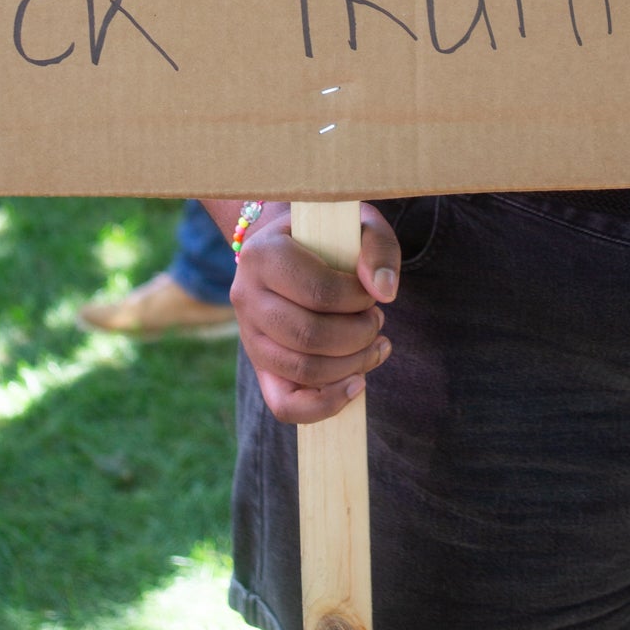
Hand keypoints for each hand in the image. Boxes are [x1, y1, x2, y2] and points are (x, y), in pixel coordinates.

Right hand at [231, 201, 399, 424]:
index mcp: (262, 254)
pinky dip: (326, 405)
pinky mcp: (260, 367)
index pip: (318, 292)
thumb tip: (384, 291)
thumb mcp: (357, 224)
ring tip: (375, 344)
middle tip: (377, 319)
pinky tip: (358, 384)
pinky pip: (285, 405)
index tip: (373, 292)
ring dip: (353, 365)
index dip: (358, 299)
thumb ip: (377, 248)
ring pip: (302, 371)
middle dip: (359, 334)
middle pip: (309, 336)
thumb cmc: (328, 235)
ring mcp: (250, 336)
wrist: (290, 247)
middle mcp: (246, 296)